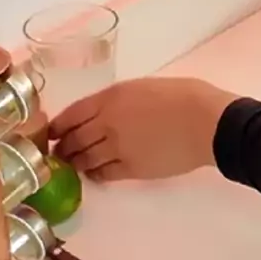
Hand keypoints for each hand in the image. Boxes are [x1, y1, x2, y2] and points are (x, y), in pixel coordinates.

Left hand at [48, 77, 237, 181]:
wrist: (207, 123)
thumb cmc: (184, 96)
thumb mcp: (143, 86)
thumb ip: (118, 99)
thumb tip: (105, 111)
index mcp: (110, 98)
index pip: (71, 115)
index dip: (57, 126)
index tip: (53, 131)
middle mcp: (107, 123)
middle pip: (73, 140)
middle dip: (63, 147)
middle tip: (59, 151)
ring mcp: (117, 149)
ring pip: (84, 159)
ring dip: (75, 162)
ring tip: (74, 164)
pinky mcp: (131, 169)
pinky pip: (103, 174)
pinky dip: (94, 174)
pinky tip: (95, 172)